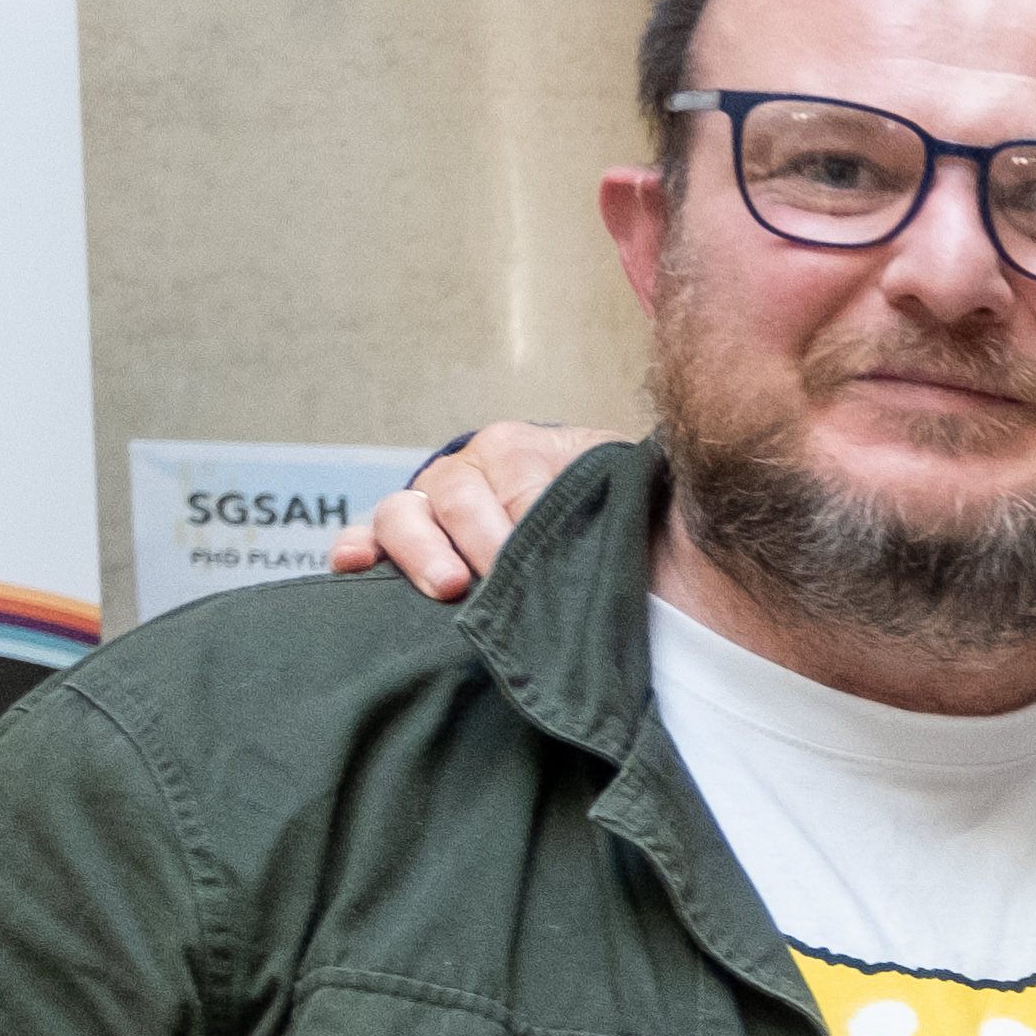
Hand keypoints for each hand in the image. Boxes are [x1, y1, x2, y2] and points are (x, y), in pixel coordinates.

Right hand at [329, 420, 611, 599]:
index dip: (534, 517)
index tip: (551, 550)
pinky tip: (354, 564)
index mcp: (525, 450)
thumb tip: (681, 486)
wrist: (580, 525)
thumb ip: (634, 489)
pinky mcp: (400, 540)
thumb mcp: (624, 490)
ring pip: (404, 512)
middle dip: (482, 539)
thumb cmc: (605, 513)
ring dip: (421, 548)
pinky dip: (356, 549)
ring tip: (447, 585)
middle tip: (496, 577)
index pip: (521, 478)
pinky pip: (366, 538)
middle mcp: (470, 471)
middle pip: (459, 496)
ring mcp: (428, 504)